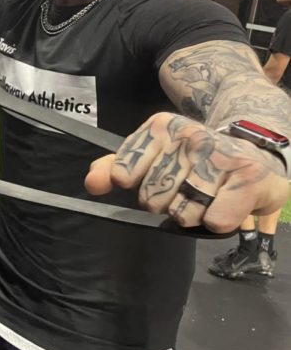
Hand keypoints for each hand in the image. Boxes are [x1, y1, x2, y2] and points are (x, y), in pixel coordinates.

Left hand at [85, 112, 288, 232]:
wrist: (257, 152)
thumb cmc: (197, 161)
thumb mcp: (153, 156)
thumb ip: (114, 167)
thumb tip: (91, 183)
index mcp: (161, 128)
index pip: (122, 173)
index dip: (135, 185)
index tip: (151, 178)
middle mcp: (189, 136)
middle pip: (151, 199)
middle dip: (166, 203)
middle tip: (186, 189)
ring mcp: (219, 154)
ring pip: (182, 214)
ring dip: (193, 214)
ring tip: (207, 196)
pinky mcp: (248, 176)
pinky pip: (214, 220)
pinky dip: (217, 221)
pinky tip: (224, 204)